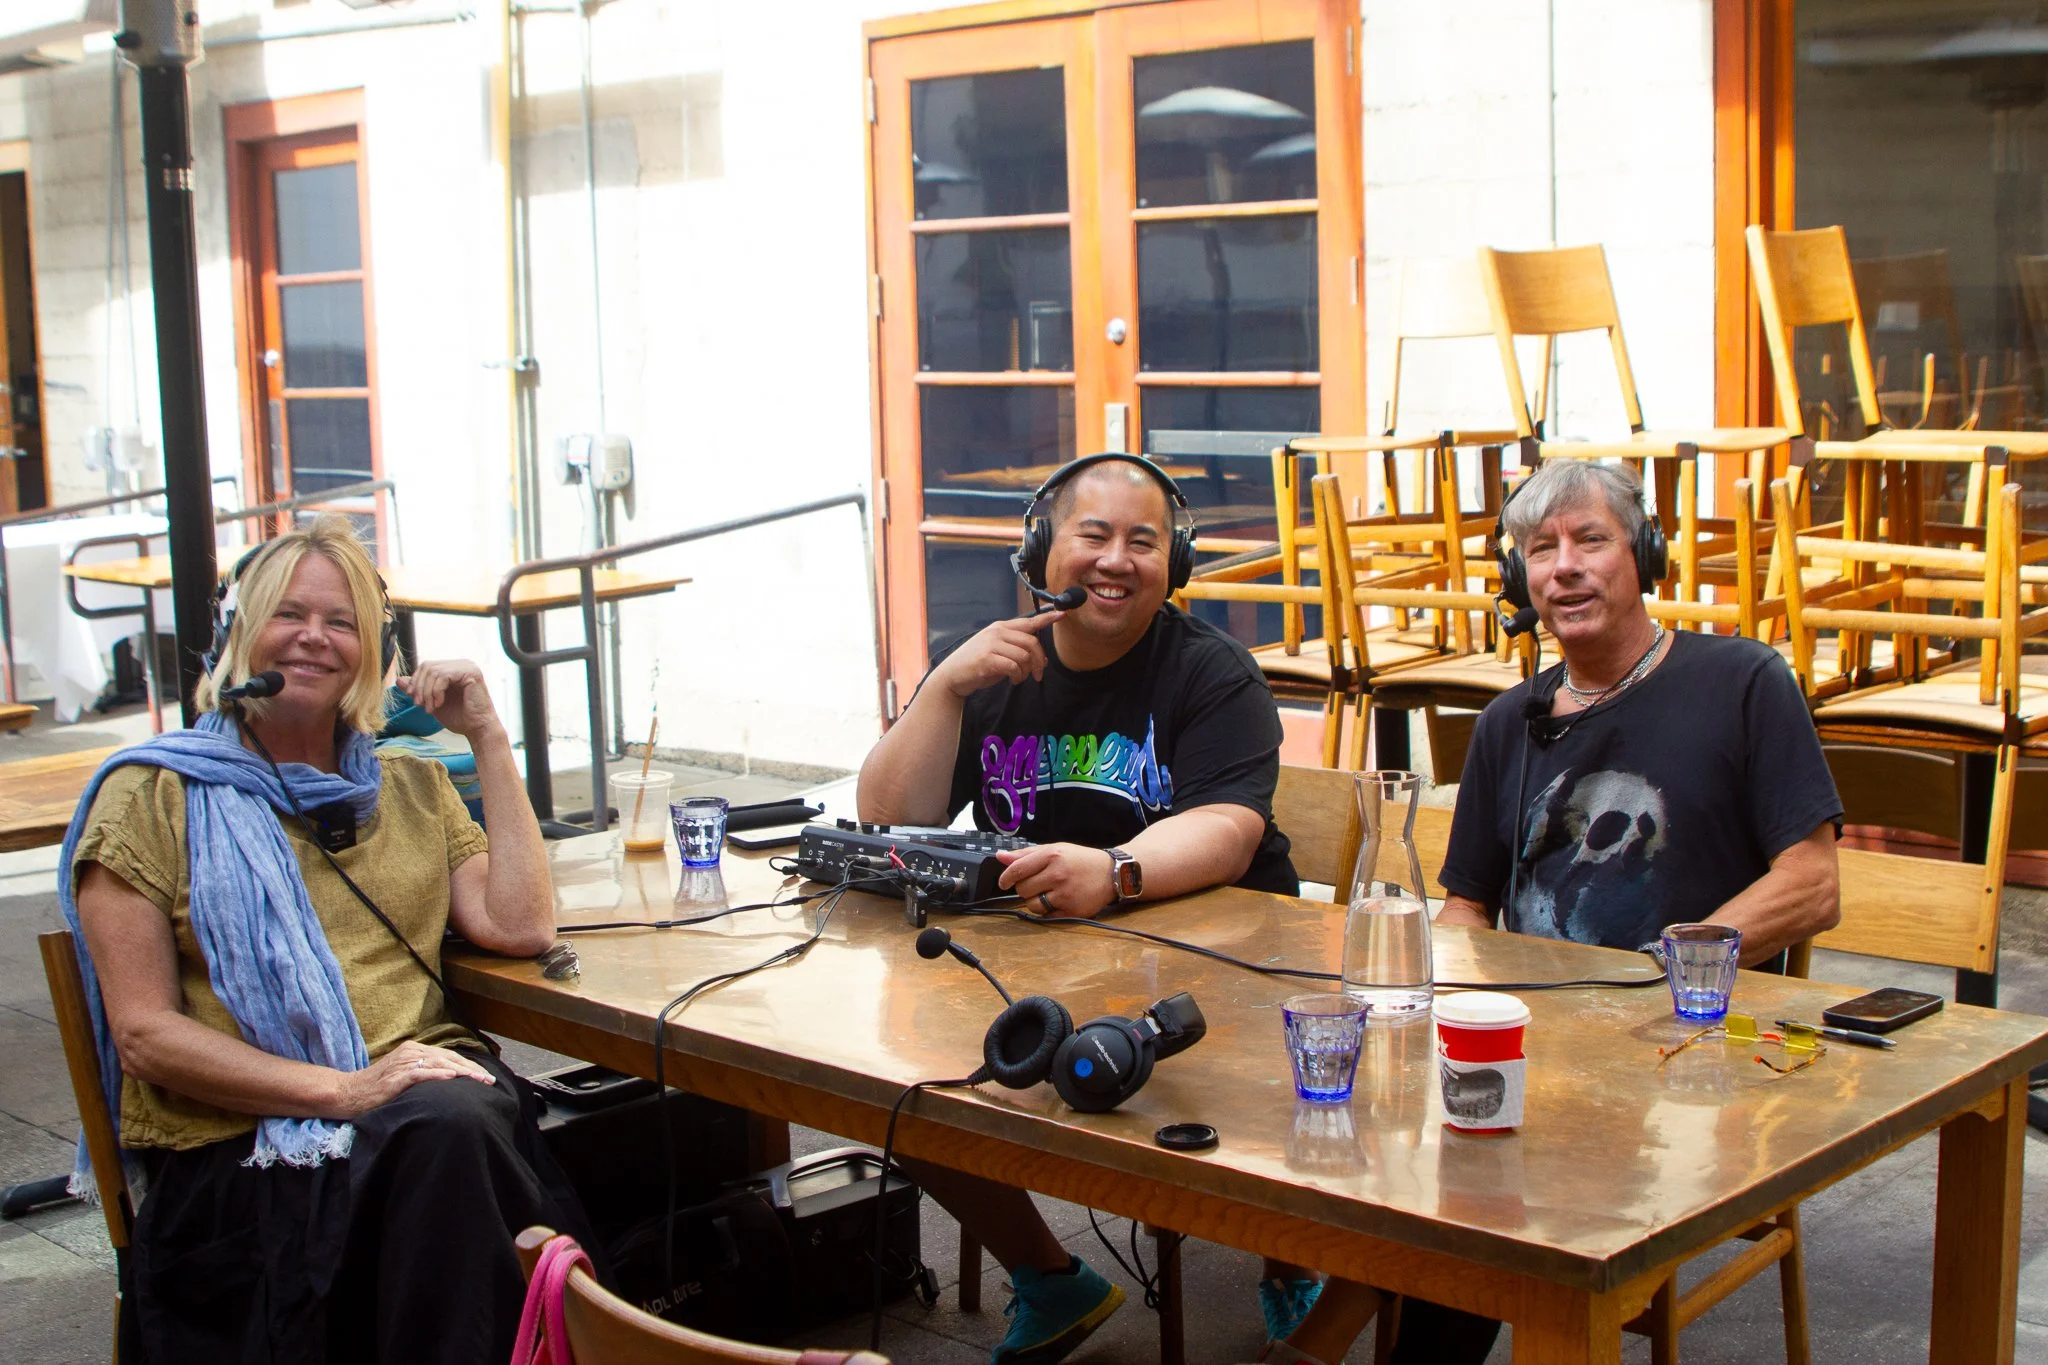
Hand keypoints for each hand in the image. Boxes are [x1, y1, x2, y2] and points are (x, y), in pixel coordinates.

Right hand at [330, 1040, 493, 1119]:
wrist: (348, 1093)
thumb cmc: (376, 1089)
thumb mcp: (404, 1077)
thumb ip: (423, 1074)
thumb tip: (449, 1082)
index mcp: (415, 1050)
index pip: (449, 1056)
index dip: (469, 1066)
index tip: (486, 1077)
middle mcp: (412, 1051)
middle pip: (449, 1059)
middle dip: (472, 1069)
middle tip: (490, 1081)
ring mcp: (404, 1062)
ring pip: (440, 1064)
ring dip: (463, 1073)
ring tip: (480, 1081)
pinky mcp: (396, 1076)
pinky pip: (422, 1073)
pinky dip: (439, 1075)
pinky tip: (453, 1079)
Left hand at [398, 660, 501, 741]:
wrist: (477, 729)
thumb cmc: (459, 717)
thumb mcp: (432, 702)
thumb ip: (418, 690)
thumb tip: (399, 680)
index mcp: (453, 668)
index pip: (427, 666)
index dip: (416, 681)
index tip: (413, 699)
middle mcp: (461, 664)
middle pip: (428, 666)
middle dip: (420, 687)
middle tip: (419, 705)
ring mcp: (467, 666)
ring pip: (434, 671)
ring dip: (427, 692)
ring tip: (430, 708)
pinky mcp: (471, 672)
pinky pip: (444, 676)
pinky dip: (436, 691)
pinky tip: (439, 704)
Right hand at [931, 612, 1063, 698]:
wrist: (952, 675)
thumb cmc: (976, 664)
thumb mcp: (997, 651)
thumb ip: (1016, 649)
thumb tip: (1040, 658)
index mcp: (1001, 627)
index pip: (1028, 620)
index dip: (1047, 618)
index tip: (1062, 614)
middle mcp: (997, 632)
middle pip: (1032, 642)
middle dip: (1039, 660)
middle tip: (1038, 674)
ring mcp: (991, 644)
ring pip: (1024, 656)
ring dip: (1026, 671)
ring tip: (1019, 678)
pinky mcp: (987, 658)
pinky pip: (1014, 666)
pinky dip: (1017, 676)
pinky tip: (1012, 680)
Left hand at [996, 843, 1115, 918]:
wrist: (1112, 873)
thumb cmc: (1080, 860)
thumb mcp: (1054, 849)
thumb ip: (1026, 854)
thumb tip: (1000, 856)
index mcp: (1052, 855)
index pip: (1017, 869)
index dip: (1005, 878)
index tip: (1003, 882)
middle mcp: (1058, 874)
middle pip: (1022, 889)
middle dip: (1025, 888)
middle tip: (1037, 884)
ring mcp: (1065, 894)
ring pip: (1032, 905)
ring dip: (1034, 901)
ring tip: (1047, 893)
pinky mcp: (1072, 911)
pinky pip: (1046, 916)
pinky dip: (1047, 911)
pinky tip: (1057, 901)